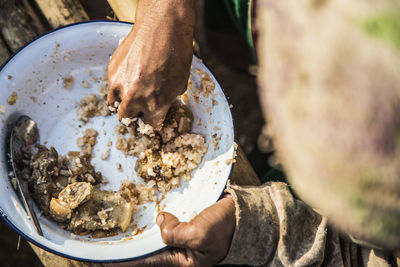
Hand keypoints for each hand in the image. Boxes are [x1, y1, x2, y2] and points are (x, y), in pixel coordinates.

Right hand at [107, 0, 194, 128]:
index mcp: (155, 105)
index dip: (150, 122)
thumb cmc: (176, 55)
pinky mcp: (112, 71)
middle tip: (139, 108)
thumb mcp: (179, 84)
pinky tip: (131, 74)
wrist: (162, 28)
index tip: (150, 119)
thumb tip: (159, 107)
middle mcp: (135, 98)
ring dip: (122, 102)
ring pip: (115, 104)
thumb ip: (166, 101)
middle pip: (126, 118)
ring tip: (132, 92)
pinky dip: (119, 85)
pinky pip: (112, 86)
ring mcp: (120, 85)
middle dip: (133, 115)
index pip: (148, 125)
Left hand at [107, 194, 235, 266]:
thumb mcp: (200, 234)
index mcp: (182, 261)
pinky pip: (165, 222)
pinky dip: (154, 218)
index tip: (101, 260)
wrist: (244, 213)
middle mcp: (179, 250)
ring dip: (140, 230)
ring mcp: (182, 236)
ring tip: (119, 226)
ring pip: (154, 234)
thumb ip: (175, 233)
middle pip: (146, 249)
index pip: (145, 263)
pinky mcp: (185, 222)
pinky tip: (145, 212)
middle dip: (128, 245)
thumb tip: (160, 220)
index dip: (122, 261)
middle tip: (106, 237)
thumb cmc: (226, 227)